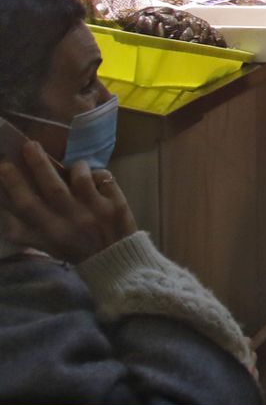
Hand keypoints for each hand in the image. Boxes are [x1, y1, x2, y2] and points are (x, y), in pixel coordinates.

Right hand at [0, 141, 136, 264]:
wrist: (116, 260)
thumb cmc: (77, 250)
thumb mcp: (47, 246)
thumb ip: (26, 232)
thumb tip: (6, 212)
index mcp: (51, 231)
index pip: (27, 205)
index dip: (13, 184)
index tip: (3, 165)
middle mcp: (72, 220)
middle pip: (52, 187)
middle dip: (39, 164)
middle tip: (30, 144)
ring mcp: (96, 210)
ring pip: (81, 178)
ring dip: (75, 166)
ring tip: (72, 164)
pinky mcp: (116, 203)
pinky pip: (105, 178)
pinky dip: (98, 173)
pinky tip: (95, 177)